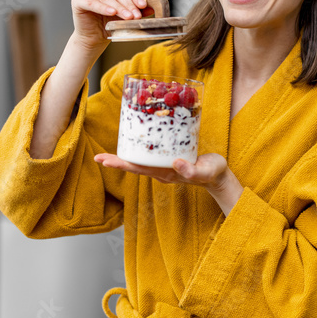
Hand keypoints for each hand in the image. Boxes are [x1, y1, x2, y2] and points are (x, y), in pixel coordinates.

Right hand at [70, 0, 147, 49]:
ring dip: (118, 6)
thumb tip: (152, 8)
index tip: (143, 5)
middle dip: (128, 3)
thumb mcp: (127, 15)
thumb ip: (137, 10)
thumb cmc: (110, 23)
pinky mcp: (78, 0)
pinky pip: (91, 2)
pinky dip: (102, 7)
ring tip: (127, 17)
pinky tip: (111, 12)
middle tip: (136, 15)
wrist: (94, 37)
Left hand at [93, 153, 243, 214]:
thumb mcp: (205, 171)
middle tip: (98, 158)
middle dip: (116, 162)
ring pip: (139, 161)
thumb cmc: (212, 172)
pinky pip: (149, 155)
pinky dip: (138, 149)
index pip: (138, 169)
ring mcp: (163, 166)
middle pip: (134, 166)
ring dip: (124, 156)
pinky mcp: (168, 159)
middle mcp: (160, 171)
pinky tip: (133, 142)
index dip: (121, 164)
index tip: (105, 161)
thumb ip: (191, 170)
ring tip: (108, 152)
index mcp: (166, 173)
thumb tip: (174, 163)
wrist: (218, 175)